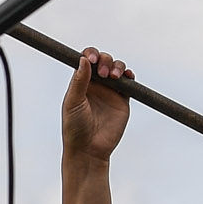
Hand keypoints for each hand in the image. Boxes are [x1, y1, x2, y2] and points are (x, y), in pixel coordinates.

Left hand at [61, 47, 132, 161]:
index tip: (92, 58)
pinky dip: (129, 76)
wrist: (89, 149)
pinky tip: (127, 76)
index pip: (86, 60)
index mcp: (80, 82)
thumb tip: (83, 60)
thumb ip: (79, 81)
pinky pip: (128, 83)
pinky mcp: (122, 100)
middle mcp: (95, 84)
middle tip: (103, 74)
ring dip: (117, 66)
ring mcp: (109, 91)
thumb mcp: (73, 102)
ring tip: (114, 77)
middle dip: (105, 60)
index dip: (90, 54)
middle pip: (103, 60)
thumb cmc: (75, 127)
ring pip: (116, 68)